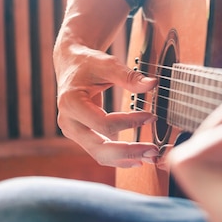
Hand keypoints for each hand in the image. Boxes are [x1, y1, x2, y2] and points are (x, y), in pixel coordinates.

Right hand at [54, 0, 159, 167]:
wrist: (71, 64)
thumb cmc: (87, 63)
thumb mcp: (107, 65)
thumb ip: (129, 76)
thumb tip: (152, 84)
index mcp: (71, 103)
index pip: (103, 123)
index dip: (130, 122)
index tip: (151, 116)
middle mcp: (68, 122)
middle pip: (99, 148)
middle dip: (128, 152)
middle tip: (153, 152)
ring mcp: (73, 132)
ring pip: (100, 155)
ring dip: (126, 159)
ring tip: (150, 157)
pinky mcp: (81, 136)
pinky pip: (101, 152)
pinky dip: (119, 156)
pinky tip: (138, 158)